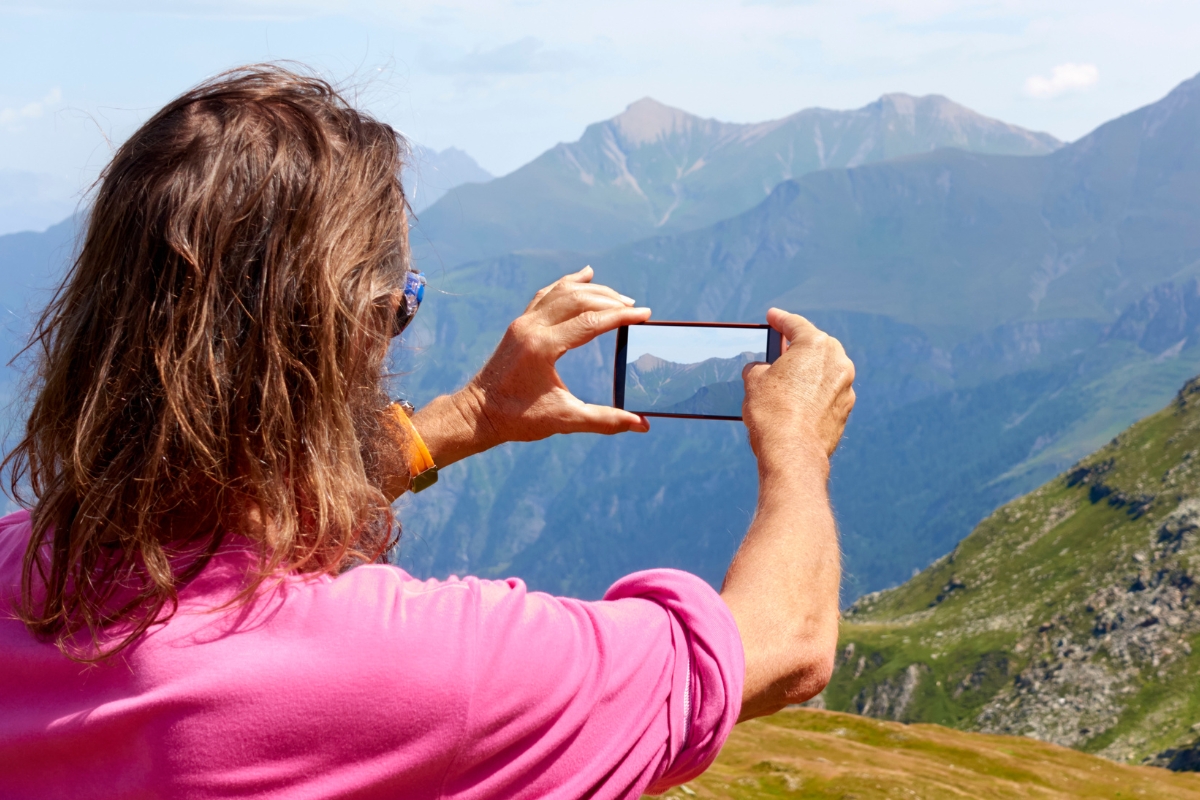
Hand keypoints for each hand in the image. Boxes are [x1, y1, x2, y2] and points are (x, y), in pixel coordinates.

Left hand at [412, 267, 650, 470]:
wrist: (477, 414)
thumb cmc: (517, 419)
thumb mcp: (565, 421)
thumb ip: (605, 420)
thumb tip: (642, 425)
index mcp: (542, 347)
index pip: (590, 322)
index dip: (621, 316)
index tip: (644, 314)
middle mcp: (531, 327)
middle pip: (578, 299)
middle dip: (610, 300)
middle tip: (635, 306)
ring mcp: (523, 323)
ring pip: (562, 292)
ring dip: (592, 290)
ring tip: (618, 296)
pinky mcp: (519, 324)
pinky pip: (546, 294)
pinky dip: (567, 284)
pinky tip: (584, 275)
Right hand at [741, 308, 855, 463]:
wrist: (792, 452)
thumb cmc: (772, 412)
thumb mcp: (754, 380)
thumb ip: (759, 367)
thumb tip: (762, 369)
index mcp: (815, 345)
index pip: (795, 325)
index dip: (780, 319)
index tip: (772, 316)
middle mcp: (837, 362)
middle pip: (816, 346)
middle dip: (798, 346)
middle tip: (780, 347)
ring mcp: (846, 387)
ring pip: (825, 371)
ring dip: (808, 372)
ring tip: (788, 379)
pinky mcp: (846, 411)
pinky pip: (828, 393)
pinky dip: (814, 392)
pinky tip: (799, 401)